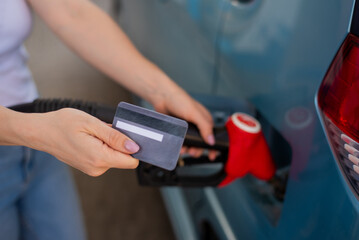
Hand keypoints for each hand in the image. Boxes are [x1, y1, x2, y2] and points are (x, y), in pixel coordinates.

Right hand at [19, 108, 138, 175]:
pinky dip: (103, 147)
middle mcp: (97, 168)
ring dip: (110, 144)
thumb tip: (134, 147)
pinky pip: (106, 157)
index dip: (134, 147)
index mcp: (99, 158)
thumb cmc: (62, 124)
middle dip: (119, 143)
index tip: (127, 134)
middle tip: (103, 130)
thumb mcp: (92, 124)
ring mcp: (93, 169)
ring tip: (93, 133)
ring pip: (115, 157)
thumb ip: (115, 137)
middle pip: (124, 158)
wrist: (41, 132)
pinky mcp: (90, 167)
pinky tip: (90, 139)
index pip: (131, 161)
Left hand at [152, 86, 217, 159]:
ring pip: (190, 144)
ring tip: (183, 150)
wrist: (161, 98)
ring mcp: (187, 128)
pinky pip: (180, 142)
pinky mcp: (178, 130)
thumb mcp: (194, 113)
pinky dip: (179, 146)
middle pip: (201, 143)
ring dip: (187, 149)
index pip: (213, 136)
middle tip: (192, 152)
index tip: (212, 156)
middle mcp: (197, 125)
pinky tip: (177, 147)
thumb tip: (212, 141)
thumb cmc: (179, 100)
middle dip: (197, 150)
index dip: (213, 146)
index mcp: (205, 120)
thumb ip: (204, 126)